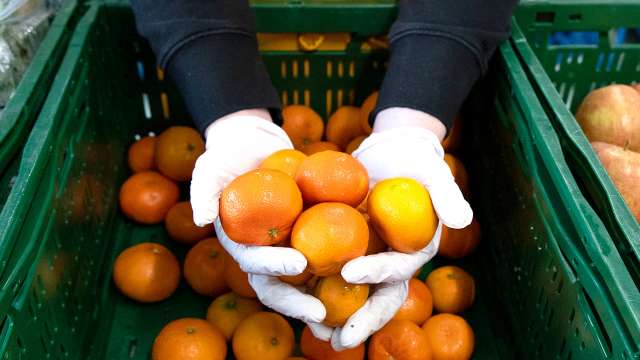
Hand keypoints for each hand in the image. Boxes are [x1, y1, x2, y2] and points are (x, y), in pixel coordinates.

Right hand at [191, 109, 326, 323]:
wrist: (254, 144)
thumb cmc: (228, 154)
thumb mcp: (210, 166)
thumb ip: (202, 190)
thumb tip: (200, 220)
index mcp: (240, 243)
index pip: (253, 262)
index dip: (273, 266)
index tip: (299, 263)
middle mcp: (262, 252)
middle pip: (278, 285)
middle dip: (297, 302)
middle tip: (322, 313)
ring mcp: (284, 247)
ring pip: (303, 281)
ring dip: (321, 298)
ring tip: (346, 307)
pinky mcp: (305, 236)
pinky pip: (324, 253)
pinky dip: (340, 266)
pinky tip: (365, 269)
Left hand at [320, 108, 471, 349]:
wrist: (390, 155)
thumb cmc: (414, 162)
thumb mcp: (434, 172)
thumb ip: (448, 195)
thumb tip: (462, 220)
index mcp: (413, 252)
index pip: (397, 268)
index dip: (377, 272)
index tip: (351, 271)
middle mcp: (392, 264)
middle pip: (379, 299)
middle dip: (362, 322)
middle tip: (340, 340)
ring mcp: (369, 262)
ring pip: (355, 298)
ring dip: (337, 320)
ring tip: (316, 334)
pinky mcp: (348, 254)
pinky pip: (331, 278)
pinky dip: (316, 292)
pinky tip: (296, 302)